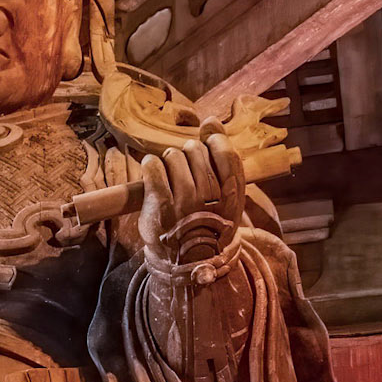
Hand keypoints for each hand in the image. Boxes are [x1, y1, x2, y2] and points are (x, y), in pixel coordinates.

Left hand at [140, 131, 245, 273]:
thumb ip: (222, 156)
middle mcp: (208, 198)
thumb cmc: (207, 221)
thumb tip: (211, 121)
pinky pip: (154, 166)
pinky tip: (153, 173)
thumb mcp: (226, 195)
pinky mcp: (159, 205)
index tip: (207, 148)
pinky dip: (151, 165)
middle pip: (195, 150)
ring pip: (174, 156)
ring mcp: (184, 202)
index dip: (214, 142)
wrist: (186, 260)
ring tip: (170, 178)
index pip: (225, 152)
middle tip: (184, 172)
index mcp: (230, 196)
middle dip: (187, 155)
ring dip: (169, 161)